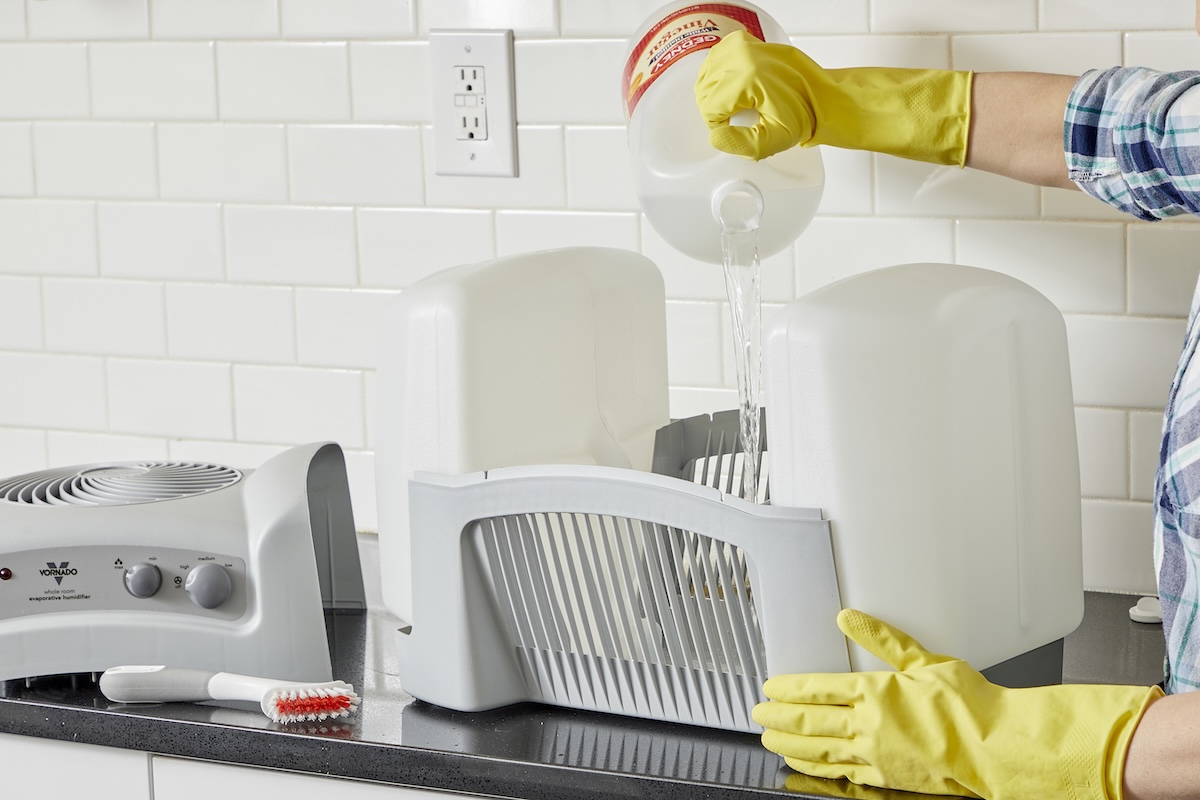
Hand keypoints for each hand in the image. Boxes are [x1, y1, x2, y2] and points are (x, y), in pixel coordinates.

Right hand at [693, 30, 818, 159]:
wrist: (818, 93)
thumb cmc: (801, 114)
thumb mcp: (775, 139)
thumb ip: (742, 144)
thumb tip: (716, 136)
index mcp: (747, 77)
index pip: (709, 109)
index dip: (720, 126)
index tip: (740, 128)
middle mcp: (740, 55)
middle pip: (704, 92)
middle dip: (718, 110)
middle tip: (743, 116)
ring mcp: (740, 45)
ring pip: (706, 78)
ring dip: (716, 94)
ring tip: (741, 102)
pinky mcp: (740, 41)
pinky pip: (713, 62)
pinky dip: (719, 77)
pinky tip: (737, 87)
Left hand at [753, 609, 1162, 799]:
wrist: (995, 748)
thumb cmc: (970, 707)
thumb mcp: (925, 660)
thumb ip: (884, 639)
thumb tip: (851, 618)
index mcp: (875, 691)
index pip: (816, 688)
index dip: (787, 689)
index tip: (769, 687)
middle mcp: (868, 724)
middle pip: (808, 720)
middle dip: (777, 717)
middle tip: (757, 714)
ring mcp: (874, 754)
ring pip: (818, 749)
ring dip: (789, 744)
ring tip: (769, 740)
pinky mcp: (884, 777)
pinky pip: (840, 773)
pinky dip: (816, 768)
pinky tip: (803, 766)